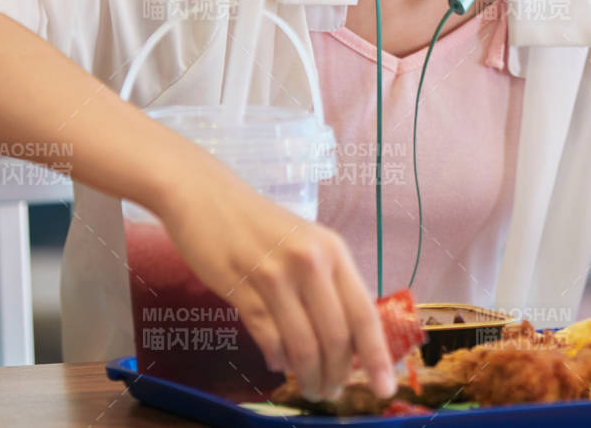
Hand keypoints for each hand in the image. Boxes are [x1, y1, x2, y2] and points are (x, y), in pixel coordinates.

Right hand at [157, 161, 394, 401]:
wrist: (205, 196)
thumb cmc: (259, 223)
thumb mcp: (306, 243)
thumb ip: (326, 284)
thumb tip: (347, 339)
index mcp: (333, 250)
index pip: (364, 313)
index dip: (377, 356)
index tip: (385, 390)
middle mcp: (310, 262)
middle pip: (335, 336)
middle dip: (338, 374)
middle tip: (333, 394)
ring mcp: (274, 275)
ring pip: (302, 344)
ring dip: (309, 375)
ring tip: (310, 388)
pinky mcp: (240, 287)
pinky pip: (267, 336)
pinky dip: (277, 358)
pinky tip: (279, 364)